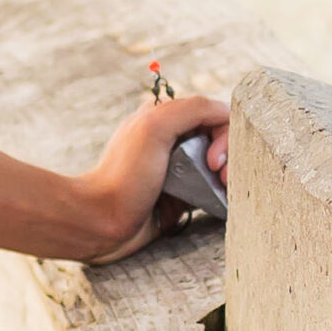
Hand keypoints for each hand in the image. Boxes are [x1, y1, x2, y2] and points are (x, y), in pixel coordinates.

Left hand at [73, 93, 229, 263]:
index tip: (213, 162)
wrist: (102, 222)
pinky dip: (220, 194)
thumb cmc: (123, 176)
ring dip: (227, 177)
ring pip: (219, 166)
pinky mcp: (180, 195)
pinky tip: (220, 203)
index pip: (215, 115)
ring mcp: (176, 169)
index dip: (224, 136)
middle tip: (221, 179)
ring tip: (222, 192)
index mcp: (165, 117)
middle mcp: (172, 139)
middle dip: (229, 159)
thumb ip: (191, 109)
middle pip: (220, 140)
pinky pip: (210, 189)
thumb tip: (226, 111)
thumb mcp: (154, 128)